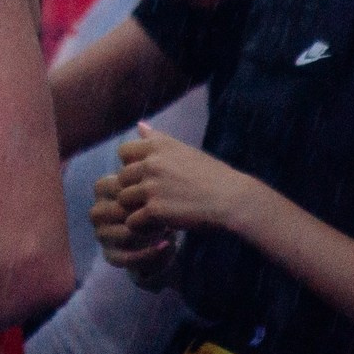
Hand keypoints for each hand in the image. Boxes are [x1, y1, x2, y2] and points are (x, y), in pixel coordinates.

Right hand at [90, 169, 174, 279]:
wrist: (160, 234)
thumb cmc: (158, 201)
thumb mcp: (152, 180)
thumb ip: (145, 159)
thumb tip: (143, 136)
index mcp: (103, 188)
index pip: (119, 186)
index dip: (144, 191)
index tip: (166, 190)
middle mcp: (97, 211)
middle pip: (119, 211)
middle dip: (145, 213)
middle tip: (168, 212)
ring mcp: (102, 234)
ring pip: (124, 234)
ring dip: (149, 232)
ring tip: (169, 227)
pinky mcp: (110, 255)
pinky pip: (128, 257)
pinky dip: (149, 253)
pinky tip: (167, 245)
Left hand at [110, 125, 265, 240]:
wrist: (232, 198)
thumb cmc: (212, 175)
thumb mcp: (184, 150)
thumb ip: (158, 140)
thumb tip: (139, 125)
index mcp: (157, 146)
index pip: (123, 153)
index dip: (131, 167)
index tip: (147, 178)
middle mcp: (151, 163)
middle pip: (121, 179)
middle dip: (133, 191)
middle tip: (152, 201)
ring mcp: (151, 186)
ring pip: (123, 200)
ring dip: (136, 210)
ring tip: (155, 215)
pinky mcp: (155, 210)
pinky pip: (133, 222)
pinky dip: (143, 228)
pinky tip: (158, 227)